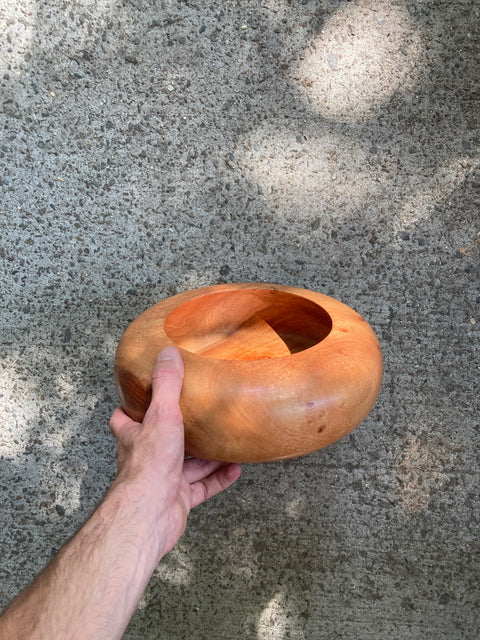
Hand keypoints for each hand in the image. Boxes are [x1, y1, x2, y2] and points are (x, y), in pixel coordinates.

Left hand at [109, 346, 241, 557]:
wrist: (151, 513)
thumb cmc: (149, 465)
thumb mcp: (161, 415)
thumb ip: (167, 385)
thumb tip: (168, 353)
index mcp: (135, 436)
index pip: (124, 418)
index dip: (132, 407)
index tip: (147, 395)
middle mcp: (147, 457)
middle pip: (161, 440)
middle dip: (179, 431)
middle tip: (199, 417)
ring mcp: (163, 480)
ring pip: (187, 465)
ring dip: (206, 455)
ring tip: (227, 440)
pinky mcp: (179, 499)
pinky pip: (203, 487)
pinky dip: (219, 478)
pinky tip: (235, 469)